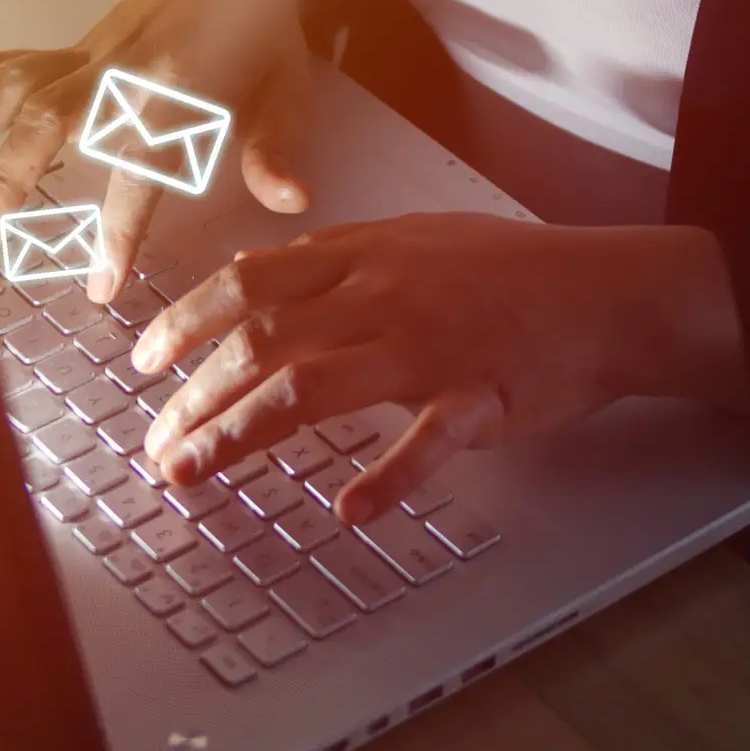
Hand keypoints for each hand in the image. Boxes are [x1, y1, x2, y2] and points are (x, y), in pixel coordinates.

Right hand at [0, 0, 311, 300]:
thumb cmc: (266, 25)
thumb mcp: (287, 85)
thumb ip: (277, 148)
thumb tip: (290, 203)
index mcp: (178, 87)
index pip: (140, 170)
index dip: (118, 229)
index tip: (98, 286)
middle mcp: (120, 69)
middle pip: (48, 122)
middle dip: (9, 183)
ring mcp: (89, 52)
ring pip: (14, 87)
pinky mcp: (73, 45)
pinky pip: (6, 63)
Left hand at [129, 216, 749, 524]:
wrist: (605, 292)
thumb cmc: (510, 270)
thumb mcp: (413, 239)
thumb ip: (339, 258)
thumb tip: (260, 279)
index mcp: (362, 255)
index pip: (249, 283)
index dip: (184, 322)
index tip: (144, 363)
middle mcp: (382, 294)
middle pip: (261, 342)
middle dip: (193, 397)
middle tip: (157, 446)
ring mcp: (428, 344)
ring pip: (310, 386)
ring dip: (239, 434)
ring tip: (192, 474)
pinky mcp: (478, 396)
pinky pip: (427, 440)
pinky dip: (389, 478)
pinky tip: (349, 511)